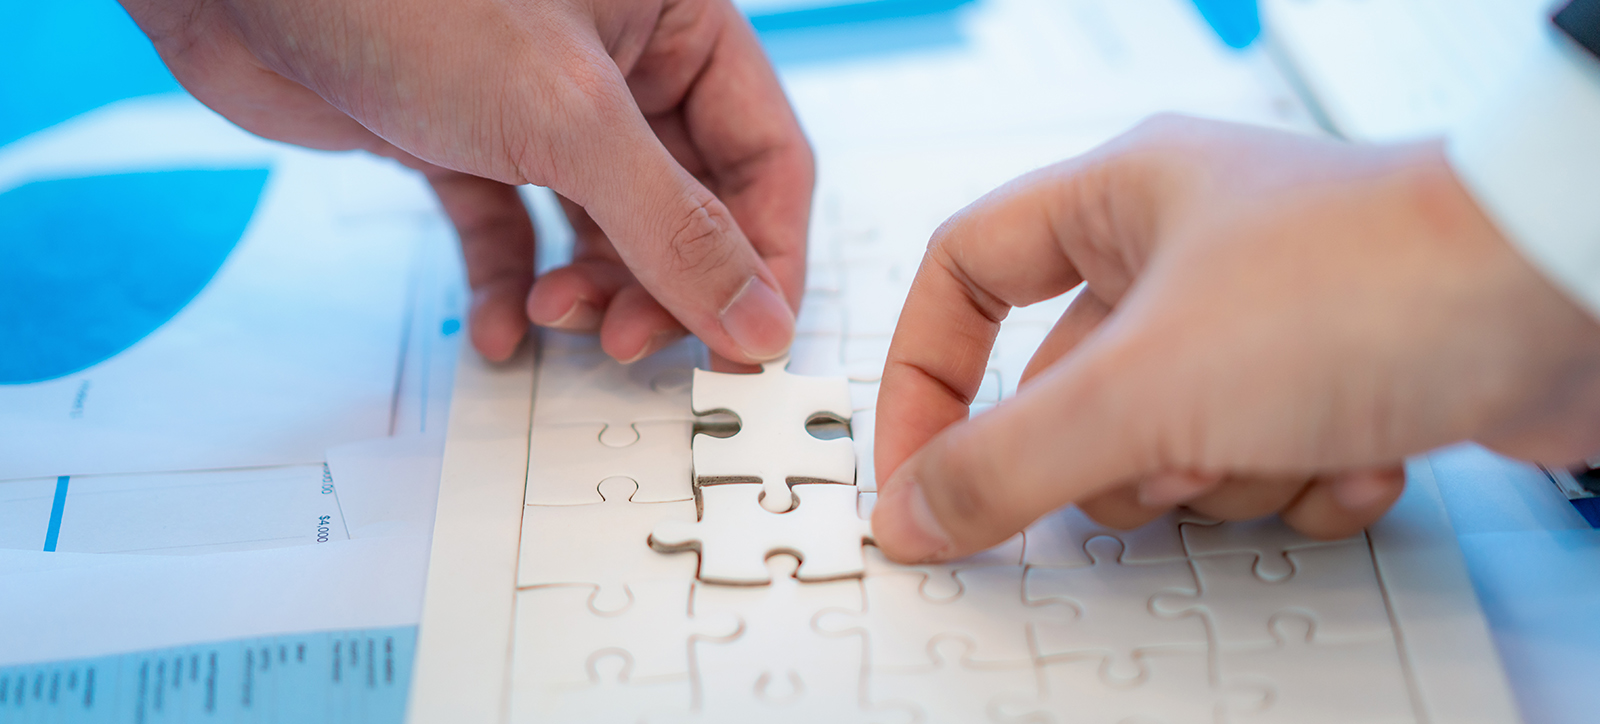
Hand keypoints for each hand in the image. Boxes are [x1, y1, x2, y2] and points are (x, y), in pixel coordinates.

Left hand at [120, 0, 810, 363]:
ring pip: (602, 229)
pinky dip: (507, 282)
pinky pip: (511, 230)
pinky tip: (496, 326)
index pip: (765, 159)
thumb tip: (761, 321)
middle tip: (633, 341)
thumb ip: (676, 230)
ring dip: (586, 293)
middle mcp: (619, 63)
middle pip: (686, 206)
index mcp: (678, 20)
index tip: (749, 346)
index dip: (765, 258)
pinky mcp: (464, 139)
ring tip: (552, 320)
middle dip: (662, 284)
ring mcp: (539, 105)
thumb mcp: (571, 119)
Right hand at [871, 116, 1599, 562]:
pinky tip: (1358, 449)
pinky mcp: (1331, 380)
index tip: (920, 473)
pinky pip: (1258, 468)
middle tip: (1167, 454)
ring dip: (1223, 477)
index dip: (925, 378)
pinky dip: (1300, 483)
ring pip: (1166, 448)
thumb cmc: (1376, 278)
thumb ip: (1005, 462)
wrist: (1570, 296)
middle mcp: (1183, 253)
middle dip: (1120, 457)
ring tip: (1289, 435)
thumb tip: (914, 513)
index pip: (963, 277)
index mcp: (1118, 201)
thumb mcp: (1144, 387)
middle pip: (1067, 393)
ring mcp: (1259, 321)